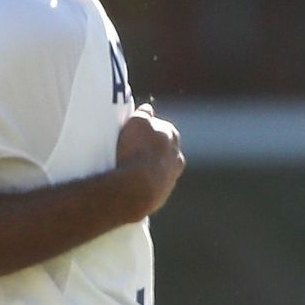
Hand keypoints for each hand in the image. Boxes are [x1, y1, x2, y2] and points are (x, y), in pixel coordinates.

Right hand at [115, 103, 184, 217]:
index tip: (134, 132)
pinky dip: (144, 183)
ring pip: (160, 169)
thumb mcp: (137, 123)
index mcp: (171, 135)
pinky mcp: (162, 196)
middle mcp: (176, 156)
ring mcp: (171, 178)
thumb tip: (148, 108)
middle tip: (131, 150)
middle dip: (151, 148)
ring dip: (148, 168)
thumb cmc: (136, 151)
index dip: (147, 128)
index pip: (161, 127)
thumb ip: (144, 114)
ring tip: (128, 169)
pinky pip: (152, 186)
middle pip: (163, 149)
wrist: (137, 188)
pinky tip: (130, 183)